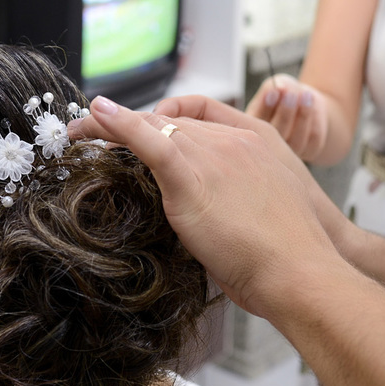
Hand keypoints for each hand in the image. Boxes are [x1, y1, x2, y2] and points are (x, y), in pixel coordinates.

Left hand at [68, 96, 343, 315]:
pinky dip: (117, 125)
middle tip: (96, 135)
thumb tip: (218, 220)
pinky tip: (93, 116)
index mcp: (259, 142)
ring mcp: (214, 155)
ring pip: (152, 128)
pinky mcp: (190, 179)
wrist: (304, 271)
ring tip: (80, 133)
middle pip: (171, 121)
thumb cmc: (293, 257)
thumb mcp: (271, 213)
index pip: (203, 114)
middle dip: (132, 125)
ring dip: (110, 127)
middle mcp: (235, 140)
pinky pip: (147, 141)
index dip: (169, 118)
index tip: (146, 129)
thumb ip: (243, 201)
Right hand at [245, 74, 329, 162]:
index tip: (273, 91)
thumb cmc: (287, 92)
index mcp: (253, 127)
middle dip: (284, 113)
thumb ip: (275, 86)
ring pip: (296, 140)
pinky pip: (312, 140)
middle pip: (275, 134)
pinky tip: (313, 105)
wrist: (308, 103)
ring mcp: (288, 152)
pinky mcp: (308, 151)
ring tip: (306, 95)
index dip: (264, 107)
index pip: (255, 122)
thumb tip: (280, 88)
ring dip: (302, 116)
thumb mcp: (279, 84)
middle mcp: (269, 144)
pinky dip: (314, 121)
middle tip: (291, 94)